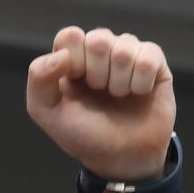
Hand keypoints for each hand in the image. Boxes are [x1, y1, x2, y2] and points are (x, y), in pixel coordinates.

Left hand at [27, 27, 175, 180]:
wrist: (120, 157)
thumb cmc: (82, 133)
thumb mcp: (46, 111)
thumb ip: (39, 78)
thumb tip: (60, 54)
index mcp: (70, 58)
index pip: (70, 35)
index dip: (73, 60)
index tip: (75, 83)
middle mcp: (98, 52)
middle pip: (98, 38)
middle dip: (97, 72)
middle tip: (99, 92)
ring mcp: (127, 55)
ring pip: (125, 46)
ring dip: (119, 80)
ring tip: (118, 95)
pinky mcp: (154, 63)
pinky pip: (149, 56)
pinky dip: (141, 81)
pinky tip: (138, 93)